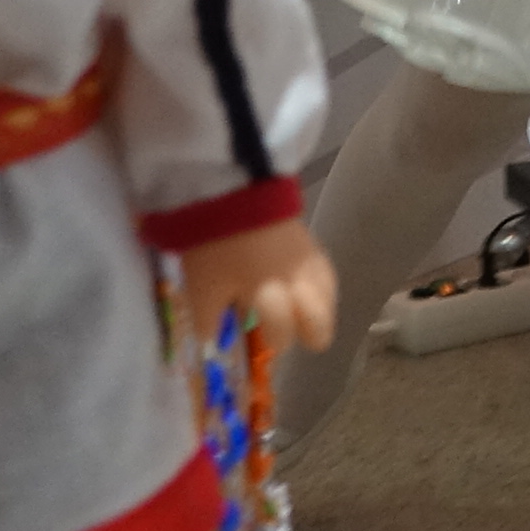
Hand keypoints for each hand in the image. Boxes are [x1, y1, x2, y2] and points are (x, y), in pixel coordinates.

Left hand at [178, 219, 339, 360]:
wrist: (230, 186)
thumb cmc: (214, 243)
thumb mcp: (202, 284)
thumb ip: (209, 317)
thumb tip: (212, 339)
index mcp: (269, 295)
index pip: (283, 332)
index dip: (277, 343)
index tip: (266, 344)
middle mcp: (296, 282)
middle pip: (319, 317)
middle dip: (314, 333)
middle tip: (304, 339)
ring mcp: (306, 259)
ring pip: (328, 292)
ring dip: (321, 309)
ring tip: (310, 316)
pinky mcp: (308, 239)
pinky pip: (323, 270)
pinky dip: (320, 285)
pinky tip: (309, 285)